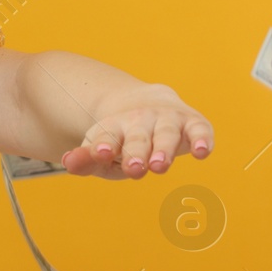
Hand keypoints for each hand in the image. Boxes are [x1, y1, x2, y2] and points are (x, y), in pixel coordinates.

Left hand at [58, 83, 212, 179]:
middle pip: (138, 137)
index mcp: (115, 127)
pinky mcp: (192, 122)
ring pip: (166, 134)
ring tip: (160, 165)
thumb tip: (68, 162)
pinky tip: (202, 151)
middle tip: (134, 169)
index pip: (108, 136)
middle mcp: (141, 120)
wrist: (147, 101)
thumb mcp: (102, 148)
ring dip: (163, 149)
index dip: (105, 144)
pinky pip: (199, 129)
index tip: (101, 152)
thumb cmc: (123, 137)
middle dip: (136, 153)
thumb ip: (86, 159)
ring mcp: (167, 120)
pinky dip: (202, 138)